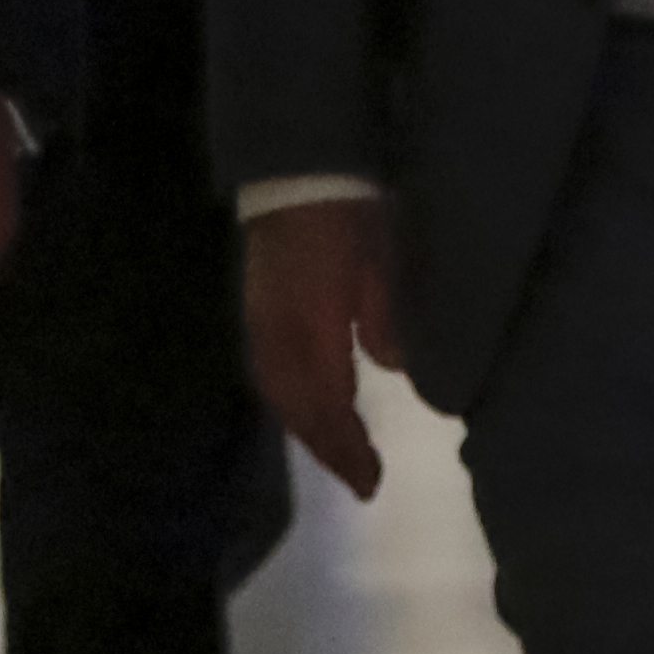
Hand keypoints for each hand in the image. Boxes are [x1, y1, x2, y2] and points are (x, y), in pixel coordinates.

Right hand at [242, 198, 401, 501]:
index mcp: (313, 327)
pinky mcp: (257, 310)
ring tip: (335, 454)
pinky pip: (268, 372)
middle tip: (360, 480)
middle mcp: (279, 335)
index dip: (347, 448)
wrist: (300, 171)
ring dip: (306, 429)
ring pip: (278, 393)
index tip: (372, 483)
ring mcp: (261, 323)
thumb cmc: (354, 214)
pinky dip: (288, 401)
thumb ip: (386, 320)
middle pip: (298, 407)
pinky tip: (305, 410)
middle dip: (327, 448)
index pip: (327, 404)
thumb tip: (397, 369)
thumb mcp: (384, 266)